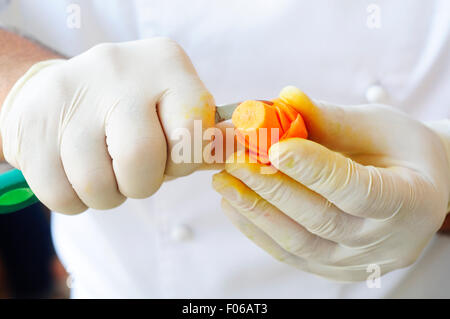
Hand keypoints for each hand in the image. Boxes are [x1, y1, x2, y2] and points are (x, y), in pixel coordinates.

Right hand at [0, 38, 214, 213]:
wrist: (61, 93)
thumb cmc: (130, 109)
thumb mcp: (172, 106)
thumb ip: (202, 134)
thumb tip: (238, 152)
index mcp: (166, 64)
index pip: (192, 129)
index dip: (186, 160)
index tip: (174, 158)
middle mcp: (118, 71)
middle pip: (142, 162)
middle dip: (143, 183)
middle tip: (136, 171)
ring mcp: (70, 97)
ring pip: (99, 187)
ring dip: (109, 194)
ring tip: (105, 169)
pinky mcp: (33, 128)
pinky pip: (64, 198)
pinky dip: (77, 199)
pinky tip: (76, 172)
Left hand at [213, 86, 449, 280]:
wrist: (417, 188)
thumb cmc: (400, 151)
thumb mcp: (377, 126)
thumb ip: (330, 119)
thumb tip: (283, 101)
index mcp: (410, 200)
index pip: (357, 190)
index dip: (314, 169)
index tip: (274, 146)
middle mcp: (385, 241)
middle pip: (321, 220)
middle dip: (271, 187)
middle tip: (235, 159)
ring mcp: (357, 261)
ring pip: (299, 243)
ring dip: (256, 210)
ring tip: (224, 181)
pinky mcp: (332, 268)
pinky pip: (290, 253)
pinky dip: (257, 229)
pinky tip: (233, 204)